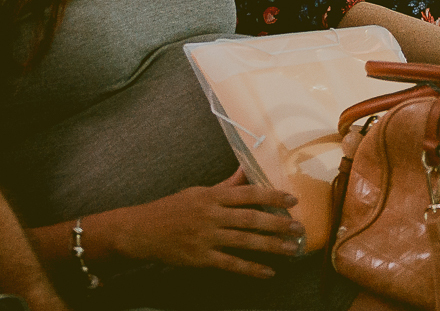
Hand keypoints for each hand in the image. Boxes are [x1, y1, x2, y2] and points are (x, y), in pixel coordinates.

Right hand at [116, 169, 304, 277]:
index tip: (292, 200)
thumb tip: (246, 168)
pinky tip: (268, 271)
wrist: (141, 230)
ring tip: (292, 249)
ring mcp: (206, 237)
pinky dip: (251, 268)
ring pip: (245, 241)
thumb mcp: (199, 191)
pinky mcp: (200, 257)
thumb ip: (226, 185)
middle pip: (250, 219)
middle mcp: (211, 215)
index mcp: (212, 196)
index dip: (271, 196)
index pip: (248, 194)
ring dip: (271, 246)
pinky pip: (231, 264)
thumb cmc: (173, 208)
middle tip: (299, 228)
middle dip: (278, 223)